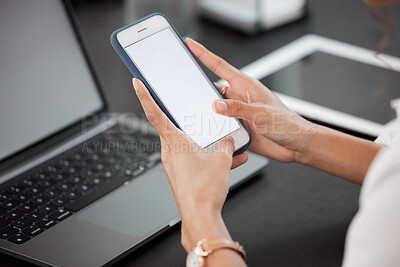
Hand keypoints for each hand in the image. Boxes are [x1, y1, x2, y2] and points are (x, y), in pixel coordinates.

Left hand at [133, 78, 246, 250]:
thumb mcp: (222, 159)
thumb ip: (227, 145)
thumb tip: (229, 142)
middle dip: (191, 123)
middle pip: (177, 129)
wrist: (201, 218)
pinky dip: (209, 159)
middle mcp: (170, 153)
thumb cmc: (204, 190)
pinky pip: (196, 161)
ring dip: (207, 145)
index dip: (145, 96)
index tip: (137, 83)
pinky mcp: (182, 176)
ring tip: (227, 147)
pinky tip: (229, 162)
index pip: (154, 113)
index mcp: (174, 142)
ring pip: (191, 147)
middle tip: (199, 117)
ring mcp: (175, 165)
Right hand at [186, 38, 315, 162]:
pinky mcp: (237, 127)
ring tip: (199, 116)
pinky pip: (219, 125)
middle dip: (199, 88)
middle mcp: (239, 98)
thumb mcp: (261, 113)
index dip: (203, 54)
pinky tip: (210, 132)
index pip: (219, 66)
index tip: (189, 44)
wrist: (296, 144)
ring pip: (214, 109)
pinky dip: (213, 128)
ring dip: (207, 113)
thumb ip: (238, 109)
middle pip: (212, 89)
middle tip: (185, 88)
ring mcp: (237, 113)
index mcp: (246, 86)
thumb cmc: (287, 124)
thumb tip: (216, 105)